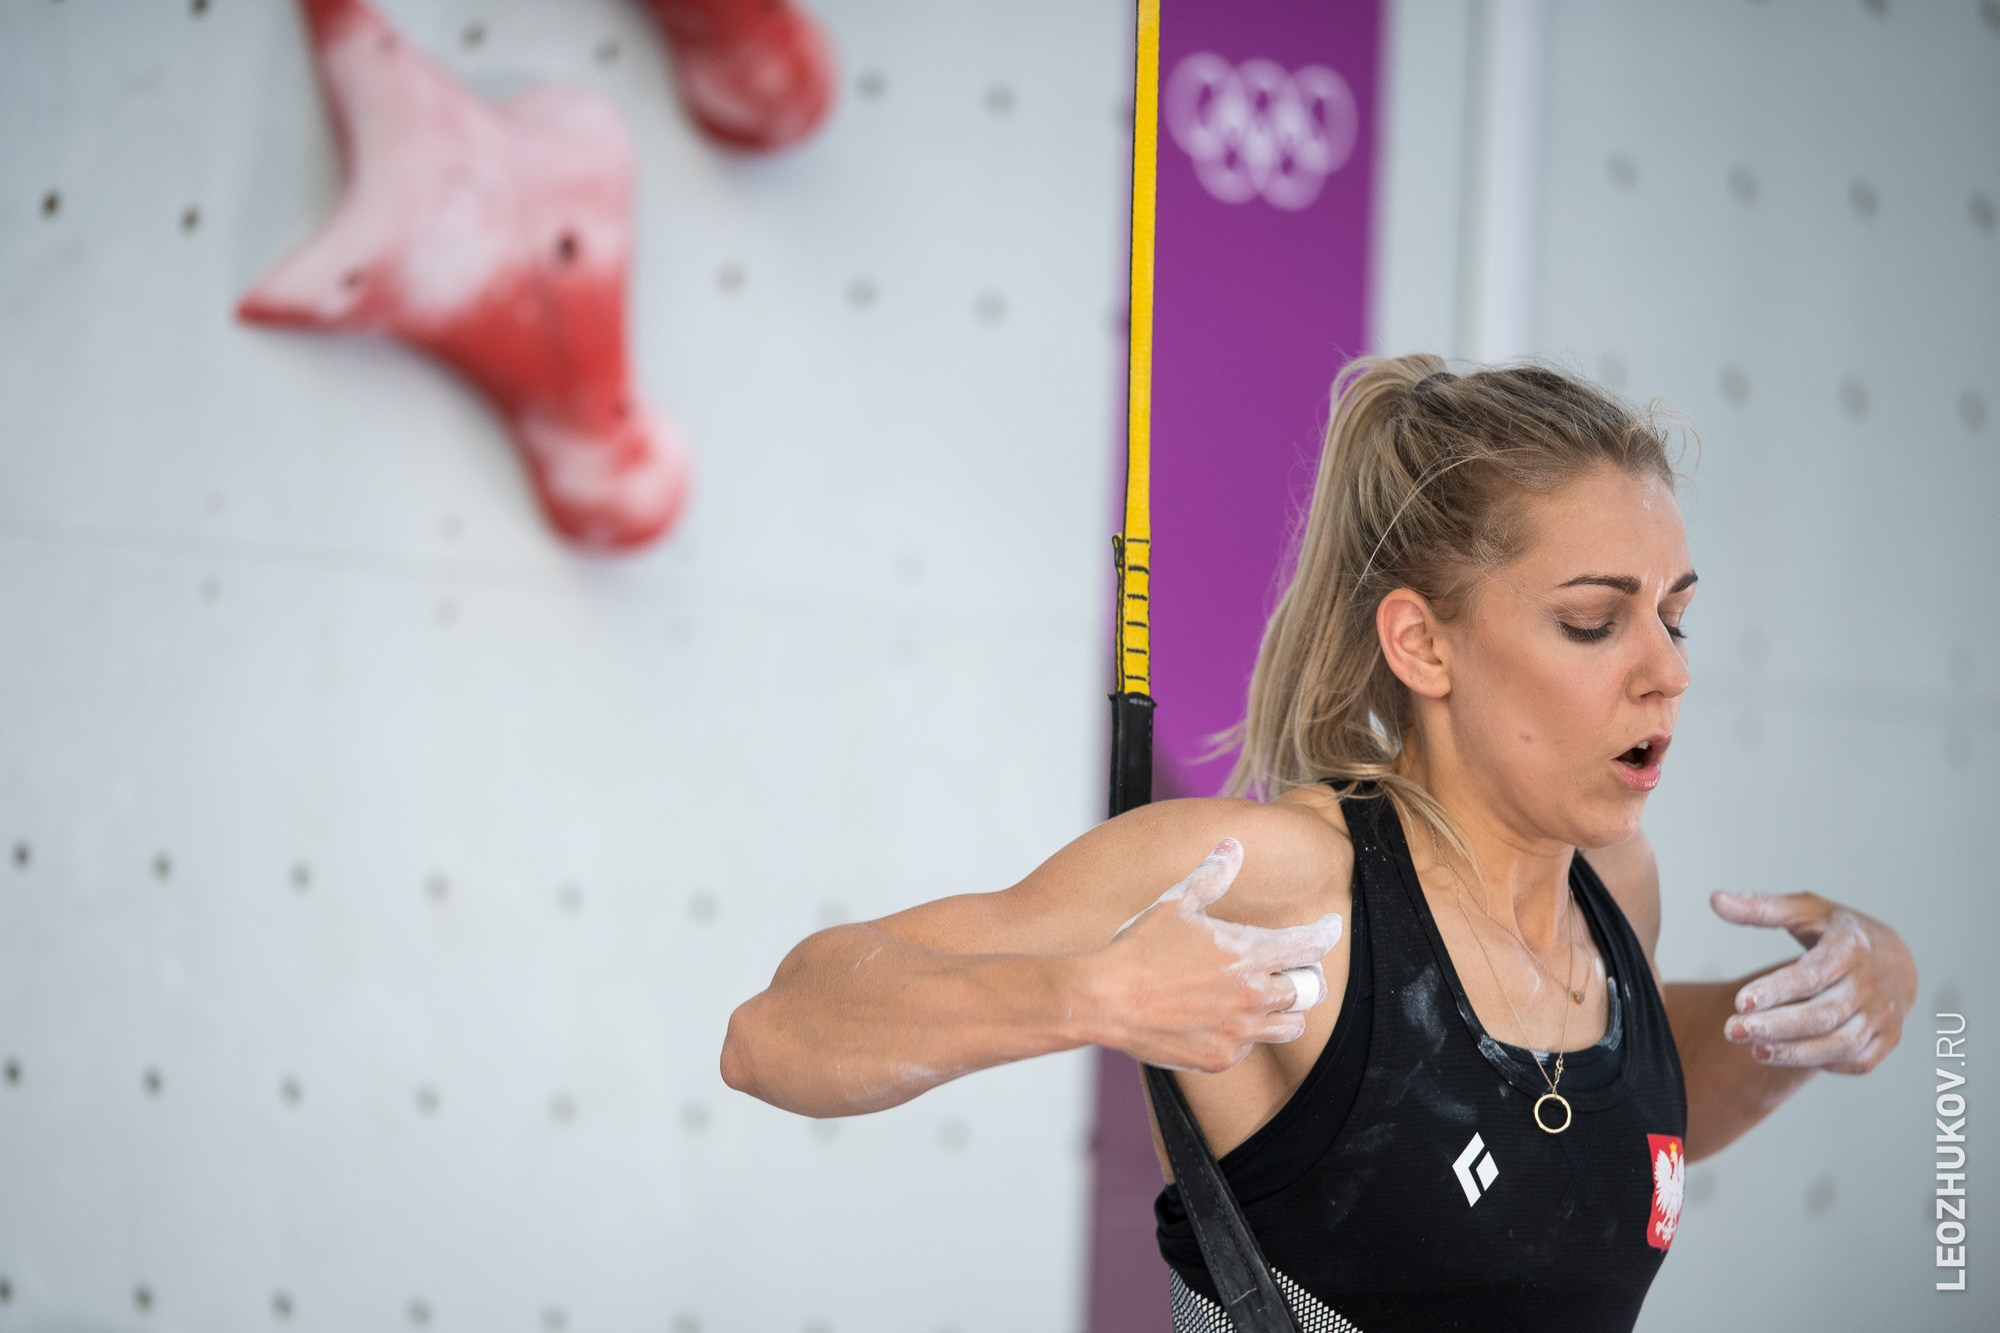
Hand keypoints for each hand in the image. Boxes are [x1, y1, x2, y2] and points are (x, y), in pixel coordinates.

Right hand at [1093, 838, 1342, 1073]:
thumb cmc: (1139, 948)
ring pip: (1290, 1026)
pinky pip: (1250, 1048)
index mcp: (1250, 953)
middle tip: (1292, 968)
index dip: (1325, 932)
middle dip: (1304, 975)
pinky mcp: (1220, 1058)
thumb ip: (1212, 875)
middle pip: (1309, 989)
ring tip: (1267, 999)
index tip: (1329, 927)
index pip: (1311, 945)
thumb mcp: (1176, 902)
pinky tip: (1225, 1020)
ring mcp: (1239, 1031)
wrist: (1106, 999)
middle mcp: (1253, 995)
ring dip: (1284, 1010)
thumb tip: (1232, 845)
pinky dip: (1246, 1033)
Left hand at [1709, 890, 1916, 1073]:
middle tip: (1733, 1031)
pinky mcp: (1888, 1039)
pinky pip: (1858, 1060)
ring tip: (1755, 1051)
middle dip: (1777, 1026)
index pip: (1813, 974)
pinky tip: (1789, 1057)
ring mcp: (1883, 1015)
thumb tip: (1716, 900)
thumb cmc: (1841, 933)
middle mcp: (1872, 984)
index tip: (1739, 1002)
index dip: (1777, 990)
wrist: (1899, 958)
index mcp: (1851, 947)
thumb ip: (1761, 908)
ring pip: (1842, 1043)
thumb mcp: (1807, 910)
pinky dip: (1825, 1062)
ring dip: (1797, 1052)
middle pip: (1824, 1014)